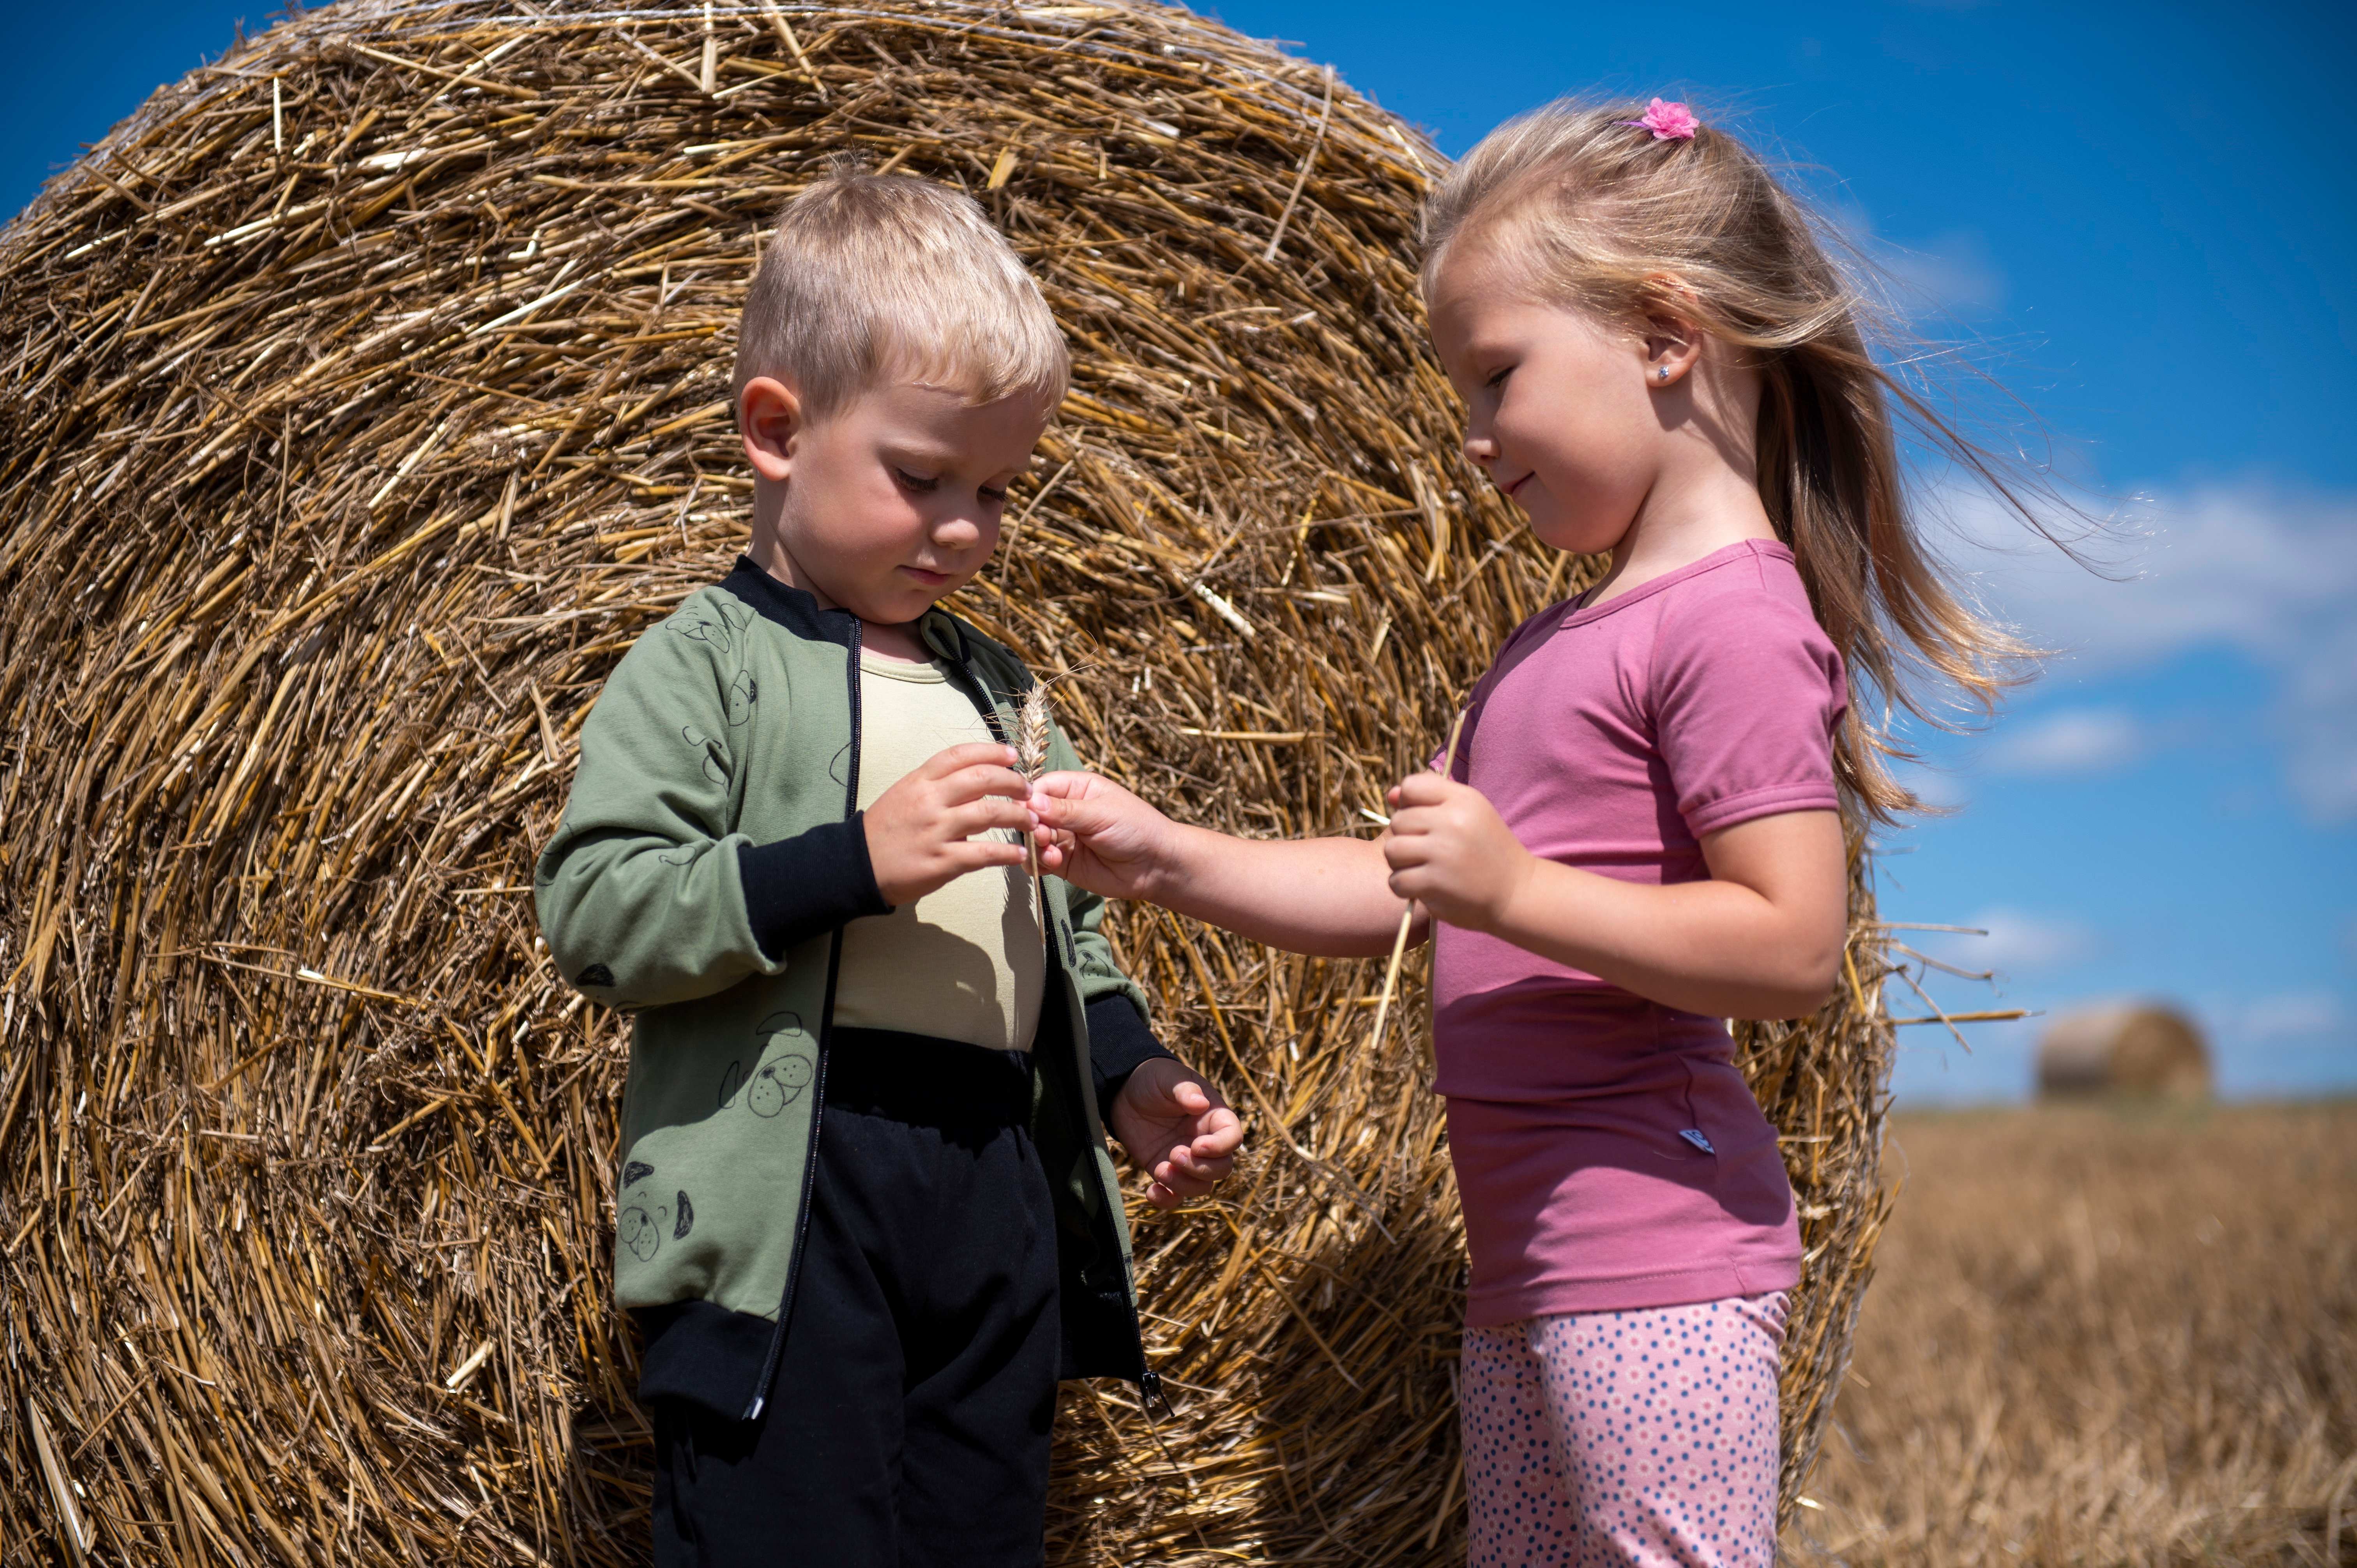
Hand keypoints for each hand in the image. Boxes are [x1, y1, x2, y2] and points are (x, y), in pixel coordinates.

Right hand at [864, 742, 1033, 906]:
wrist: (856, 866)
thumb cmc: (885, 830)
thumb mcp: (905, 794)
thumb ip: (936, 786)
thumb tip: (974, 782)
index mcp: (920, 781)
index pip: (960, 755)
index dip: (991, 751)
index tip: (1012, 755)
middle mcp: (929, 801)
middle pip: (982, 779)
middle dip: (1013, 782)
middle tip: (1029, 790)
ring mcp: (936, 831)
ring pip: (989, 813)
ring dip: (1018, 815)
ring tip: (1033, 820)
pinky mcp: (941, 861)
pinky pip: (983, 854)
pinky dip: (1007, 853)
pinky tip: (1021, 853)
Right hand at [1027, 770, 1177, 901]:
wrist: (1157, 866)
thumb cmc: (1137, 829)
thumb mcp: (1102, 814)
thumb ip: (1066, 811)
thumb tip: (1031, 802)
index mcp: (1077, 788)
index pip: (1041, 787)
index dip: (1029, 798)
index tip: (1026, 810)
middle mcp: (1066, 812)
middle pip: (1032, 814)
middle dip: (1031, 825)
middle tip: (1041, 835)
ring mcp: (1064, 837)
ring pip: (1032, 839)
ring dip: (1035, 845)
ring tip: (1050, 852)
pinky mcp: (1064, 862)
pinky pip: (1040, 861)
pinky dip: (1038, 863)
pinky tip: (1053, 863)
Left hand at [1109, 1057, 1242, 1210]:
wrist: (1125, 1092)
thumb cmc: (1154, 1079)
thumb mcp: (1168, 1077)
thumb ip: (1185, 1089)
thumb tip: (1201, 1104)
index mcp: (1214, 1117)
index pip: (1233, 1138)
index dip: (1221, 1147)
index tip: (1197, 1145)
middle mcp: (1205, 1142)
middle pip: (1221, 1168)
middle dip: (1201, 1169)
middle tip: (1174, 1154)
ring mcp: (1187, 1160)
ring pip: (1201, 1186)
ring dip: (1184, 1185)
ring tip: (1160, 1170)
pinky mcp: (1166, 1171)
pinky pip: (1174, 1196)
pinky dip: (1166, 1200)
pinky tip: (1152, 1191)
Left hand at [1382, 771, 1534, 932]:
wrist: (1516, 892)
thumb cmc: (1487, 850)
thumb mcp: (1468, 814)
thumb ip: (1430, 799)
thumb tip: (1392, 795)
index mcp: (1463, 799)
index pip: (1412, 786)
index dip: (1409, 804)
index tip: (1425, 822)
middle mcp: (1453, 822)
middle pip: (1398, 821)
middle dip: (1406, 837)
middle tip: (1428, 851)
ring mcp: (1443, 852)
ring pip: (1392, 850)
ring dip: (1401, 864)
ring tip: (1423, 868)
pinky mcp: (1435, 882)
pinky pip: (1396, 880)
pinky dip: (1405, 888)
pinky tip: (1423, 887)